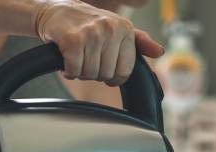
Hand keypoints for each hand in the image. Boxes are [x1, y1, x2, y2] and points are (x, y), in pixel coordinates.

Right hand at [34, 0, 163, 85]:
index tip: (102, 65)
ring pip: (90, 74)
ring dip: (80, 71)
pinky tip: (66, 58)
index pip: (124, 72)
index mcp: (125, 28)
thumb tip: (159, 52)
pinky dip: (68, 71)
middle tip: (87, 58)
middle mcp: (111, 29)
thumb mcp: (117, 29)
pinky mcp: (73, 40)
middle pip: (106, 75)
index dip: (111, 76)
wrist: (55, 11)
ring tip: (77, 57)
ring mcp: (92, 33)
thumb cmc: (87, 24)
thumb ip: (140, 42)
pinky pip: (75, 71)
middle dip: (94, 72)